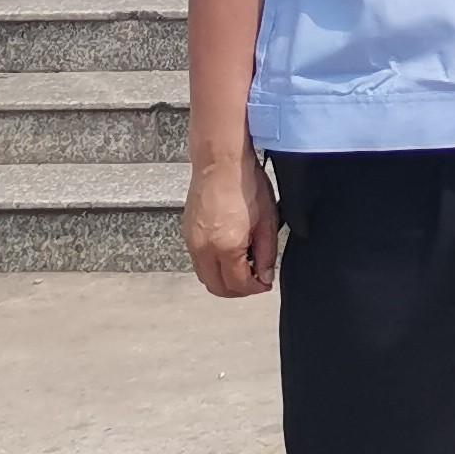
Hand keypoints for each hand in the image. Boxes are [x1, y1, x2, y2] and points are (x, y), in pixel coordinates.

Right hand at [182, 155, 277, 297]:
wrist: (220, 163)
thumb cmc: (245, 184)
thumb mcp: (267, 221)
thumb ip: (266, 254)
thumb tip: (264, 276)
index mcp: (225, 247)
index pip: (238, 285)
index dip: (254, 289)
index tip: (264, 283)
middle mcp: (203, 249)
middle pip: (216, 287)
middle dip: (237, 290)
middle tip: (254, 280)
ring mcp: (191, 242)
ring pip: (205, 276)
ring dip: (223, 279)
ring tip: (243, 266)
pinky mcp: (187, 233)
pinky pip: (198, 261)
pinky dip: (213, 265)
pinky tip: (229, 253)